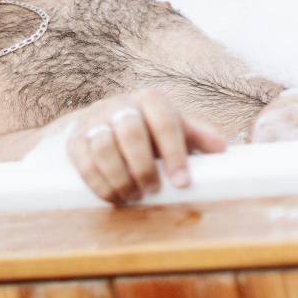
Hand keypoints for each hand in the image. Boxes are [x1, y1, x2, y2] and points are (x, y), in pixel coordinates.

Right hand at [64, 89, 226, 204]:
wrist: (106, 122)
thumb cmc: (151, 129)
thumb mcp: (176, 127)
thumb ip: (198, 136)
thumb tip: (221, 149)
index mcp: (151, 100)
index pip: (164, 122)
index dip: (174, 153)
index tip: (182, 183)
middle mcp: (120, 105)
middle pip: (130, 132)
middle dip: (143, 167)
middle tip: (153, 190)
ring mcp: (95, 121)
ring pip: (104, 147)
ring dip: (121, 178)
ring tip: (134, 196)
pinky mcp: (76, 140)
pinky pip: (84, 163)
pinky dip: (100, 185)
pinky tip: (115, 197)